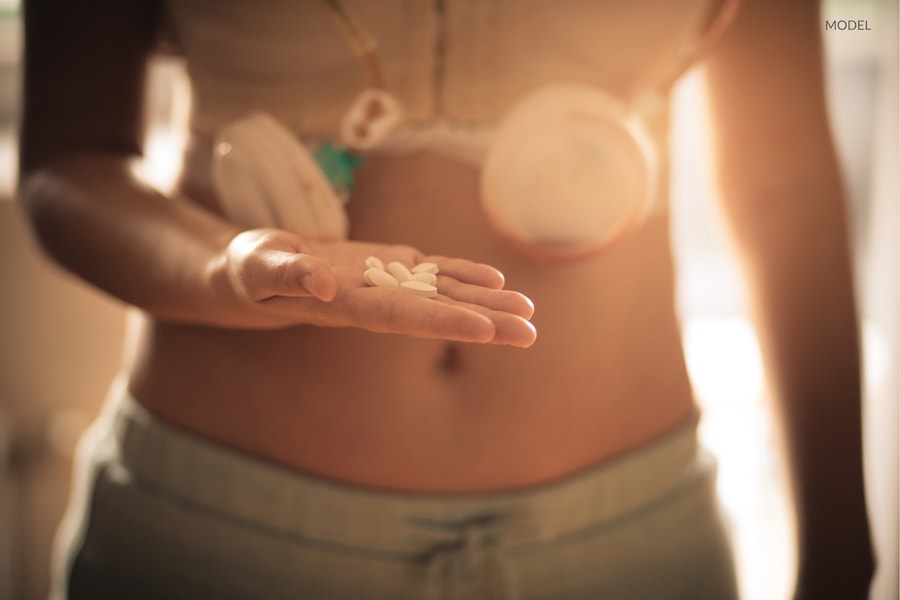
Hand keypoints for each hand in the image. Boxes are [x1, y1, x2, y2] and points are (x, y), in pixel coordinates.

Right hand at [215, 228, 536, 346]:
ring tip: (529, 310)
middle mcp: (375, 300)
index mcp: (346, 306)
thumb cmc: (248, 272)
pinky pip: (431, 271)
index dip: (444, 321)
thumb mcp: (258, 266)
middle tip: (531, 332)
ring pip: (443, 292)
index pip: (402, 317)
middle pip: (437, 312)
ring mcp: (386, 283)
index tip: (486, 331)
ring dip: (486, 302)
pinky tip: (495, 280)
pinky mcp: (387, 265)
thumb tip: (324, 284)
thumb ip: (288, 275)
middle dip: (484, 322)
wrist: (255, 274)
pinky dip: (463, 274)